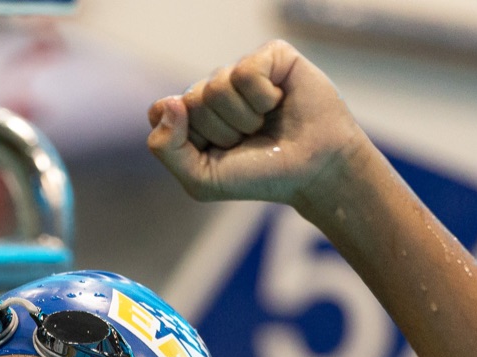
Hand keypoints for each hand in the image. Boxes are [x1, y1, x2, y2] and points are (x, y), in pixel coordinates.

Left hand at [146, 40, 367, 209]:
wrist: (314, 170)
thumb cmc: (260, 175)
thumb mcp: (202, 179)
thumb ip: (167, 149)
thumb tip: (170, 101)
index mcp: (194, 116)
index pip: (162, 111)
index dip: (186, 135)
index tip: (214, 150)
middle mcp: (214, 89)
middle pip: (190, 100)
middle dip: (220, 132)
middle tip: (248, 141)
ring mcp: (241, 72)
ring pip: (216, 87)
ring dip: (243, 119)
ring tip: (264, 125)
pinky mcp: (270, 56)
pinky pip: (246, 73)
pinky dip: (263, 98)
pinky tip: (279, 103)